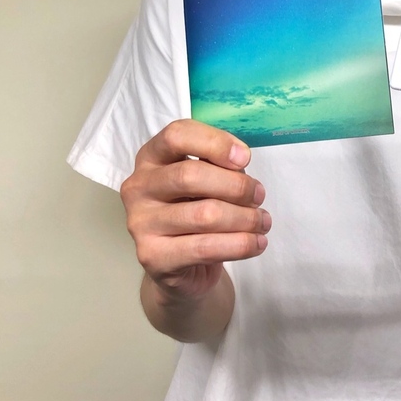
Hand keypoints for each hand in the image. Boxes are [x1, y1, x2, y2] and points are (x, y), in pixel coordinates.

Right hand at [120, 119, 269, 299]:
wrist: (181, 265)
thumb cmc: (196, 209)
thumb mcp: (206, 178)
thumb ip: (219, 163)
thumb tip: (240, 159)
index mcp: (150, 157)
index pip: (176, 135)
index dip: (214, 142)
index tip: (245, 157)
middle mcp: (138, 187)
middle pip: (190, 175)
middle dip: (236, 185)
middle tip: (259, 195)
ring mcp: (140, 224)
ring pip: (204, 215)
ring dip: (245, 218)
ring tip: (263, 221)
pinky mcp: (153, 257)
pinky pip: (205, 248)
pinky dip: (240, 244)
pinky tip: (256, 243)